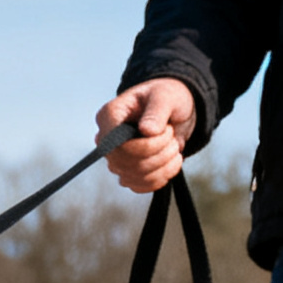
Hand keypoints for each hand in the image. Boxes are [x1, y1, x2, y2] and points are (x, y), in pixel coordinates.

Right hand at [97, 78, 197, 193]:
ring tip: (175, 146)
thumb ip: (157, 111)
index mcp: (110, 116)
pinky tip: (172, 161)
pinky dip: (161, 177)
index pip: (116, 144)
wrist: (175, 111)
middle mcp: (107, 140)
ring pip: (135, 176)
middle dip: (159, 153)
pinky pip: (140, 186)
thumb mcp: (165, 96)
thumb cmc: (166, 97)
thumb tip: (147, 130)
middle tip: (173, 135)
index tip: (167, 130)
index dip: (145, 146)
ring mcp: (116, 159)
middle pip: (126, 163)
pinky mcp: (128, 173)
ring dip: (164, 165)